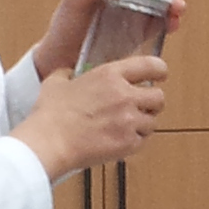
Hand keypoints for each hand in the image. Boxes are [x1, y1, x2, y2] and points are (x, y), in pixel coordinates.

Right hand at [17, 55, 167, 179]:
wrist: (48, 143)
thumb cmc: (50, 116)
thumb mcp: (56, 82)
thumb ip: (68, 73)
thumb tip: (68, 73)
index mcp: (110, 75)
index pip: (151, 65)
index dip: (160, 70)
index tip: (161, 75)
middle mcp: (124, 95)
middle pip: (159, 97)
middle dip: (152, 103)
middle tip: (140, 107)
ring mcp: (129, 120)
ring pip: (153, 122)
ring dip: (143, 124)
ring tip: (125, 127)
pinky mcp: (128, 143)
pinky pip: (143, 141)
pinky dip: (134, 142)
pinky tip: (119, 141)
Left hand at [31, 0, 191, 78]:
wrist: (61, 63)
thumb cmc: (63, 30)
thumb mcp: (72, 2)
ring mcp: (134, 15)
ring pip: (163, 3)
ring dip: (174, 2)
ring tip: (177, 7)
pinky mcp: (138, 36)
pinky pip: (159, 26)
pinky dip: (169, 23)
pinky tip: (172, 23)